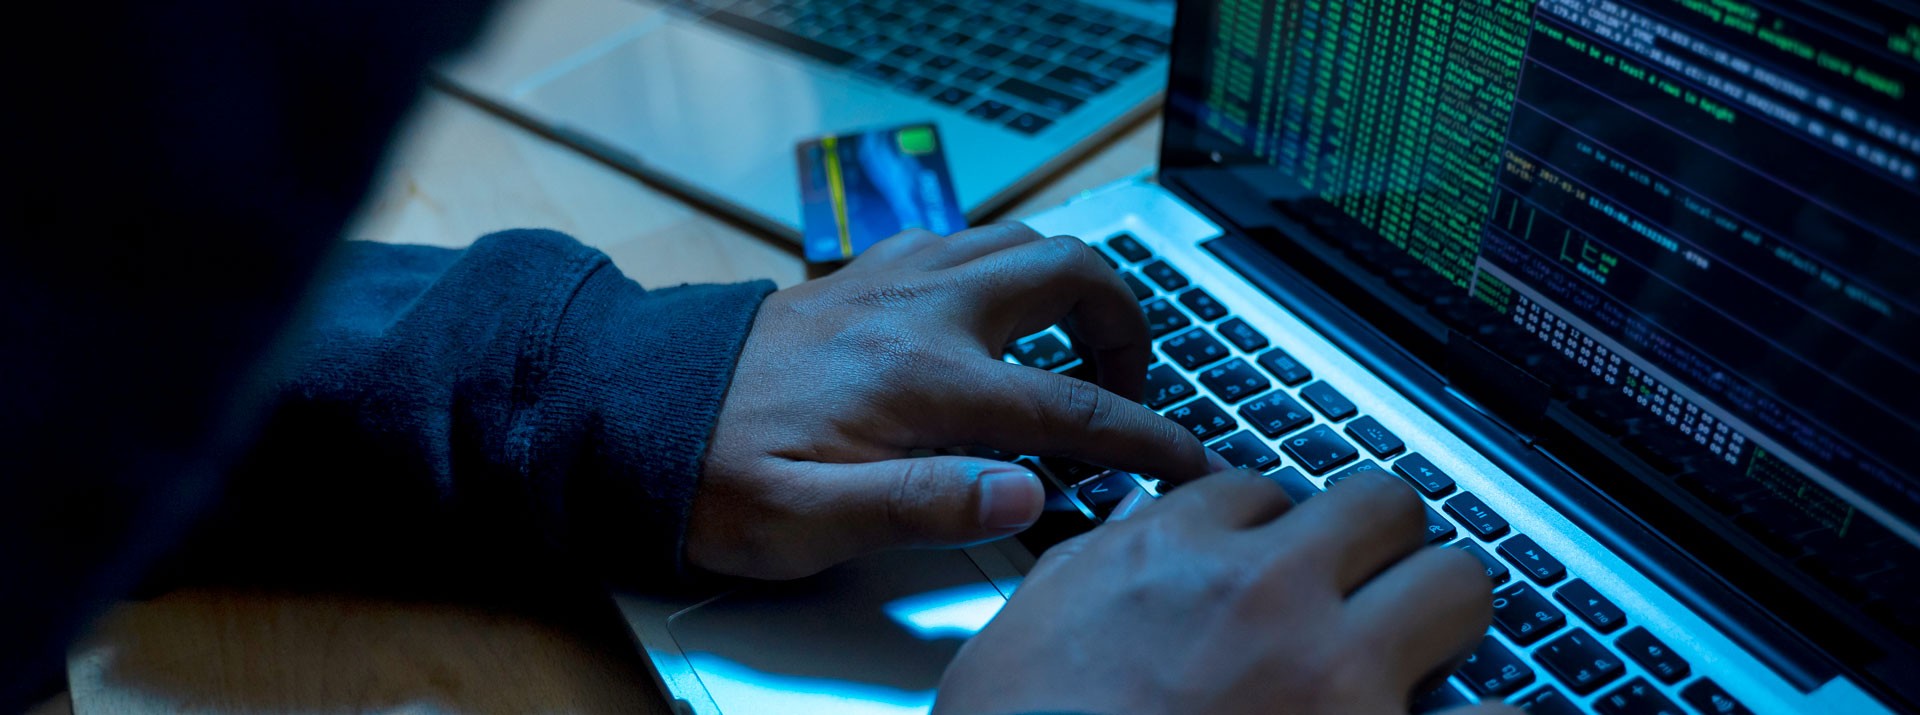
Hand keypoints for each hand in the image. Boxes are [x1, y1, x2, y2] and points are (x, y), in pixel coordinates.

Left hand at [691, 224, 1215, 578]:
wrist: (632, 413)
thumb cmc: (715, 477)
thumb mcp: (809, 522)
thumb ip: (923, 506)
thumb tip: (1027, 494)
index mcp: (923, 381)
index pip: (1071, 406)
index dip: (1147, 438)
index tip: (1190, 461)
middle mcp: (920, 312)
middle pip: (1068, 273)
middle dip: (1125, 325)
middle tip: (1128, 389)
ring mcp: (893, 281)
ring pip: (1021, 240)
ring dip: (1070, 284)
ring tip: (1077, 349)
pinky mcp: (864, 273)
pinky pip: (964, 239)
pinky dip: (1007, 266)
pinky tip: (993, 317)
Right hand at [934, 469, 1511, 714]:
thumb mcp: (1026, 632)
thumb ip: (1093, 573)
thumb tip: (1136, 539)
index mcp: (1169, 557)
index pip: (1260, 488)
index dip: (1271, 529)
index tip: (1272, 559)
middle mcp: (1264, 596)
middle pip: (1380, 504)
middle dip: (1378, 543)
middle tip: (1364, 585)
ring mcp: (1336, 676)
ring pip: (1457, 579)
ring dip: (1439, 611)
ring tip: (1419, 649)